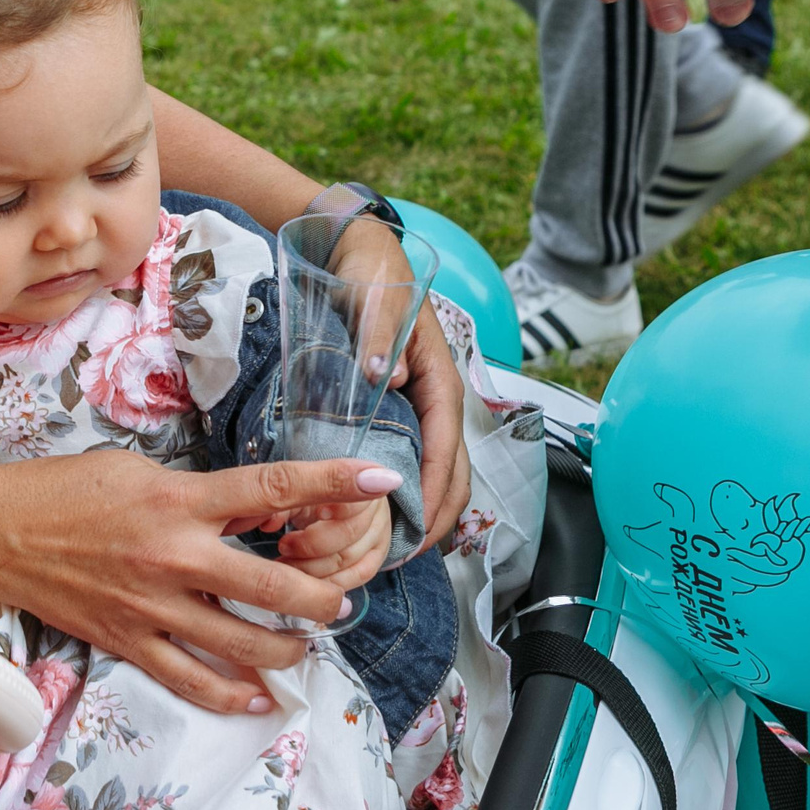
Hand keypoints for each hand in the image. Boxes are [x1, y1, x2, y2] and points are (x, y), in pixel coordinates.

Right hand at [0, 450, 405, 715]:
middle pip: (278, 586)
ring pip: (247, 643)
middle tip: (337, 599)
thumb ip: (201, 495)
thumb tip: (253, 514)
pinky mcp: (131, 642)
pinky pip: (194, 680)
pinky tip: (259, 695)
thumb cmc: (64, 489)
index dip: (334, 481)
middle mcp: (176, 555)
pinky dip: (234, 694)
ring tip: (303, 640)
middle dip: (324, 597)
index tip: (380, 478)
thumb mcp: (140, 470)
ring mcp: (155, 607)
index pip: (274, 489)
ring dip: (289, 646)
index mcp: (181, 499)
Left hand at [328, 220, 473, 546]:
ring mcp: (420, 406)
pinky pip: (413, 461)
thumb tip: (384, 375)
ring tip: (385, 553)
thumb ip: (377, 333)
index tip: (415, 535)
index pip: (445, 448)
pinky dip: (404, 494)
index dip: (432, 494)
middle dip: (433, 521)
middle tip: (396, 561)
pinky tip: (377, 518)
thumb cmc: (371, 271)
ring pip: (436, 473)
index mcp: (438, 378)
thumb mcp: (376, 294)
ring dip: (420, 514)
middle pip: (452, 473)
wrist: (357, 249)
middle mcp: (436, 399)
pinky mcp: (401, 408)